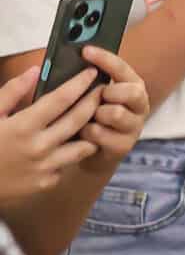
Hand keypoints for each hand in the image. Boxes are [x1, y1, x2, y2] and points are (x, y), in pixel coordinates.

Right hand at [0, 64, 102, 204]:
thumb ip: (11, 93)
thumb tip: (33, 71)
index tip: (92, 72)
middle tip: (104, 90)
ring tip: (93, 119)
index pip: (60, 100)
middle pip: (79, 121)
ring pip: (83, 146)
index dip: (79, 84)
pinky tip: (66, 145)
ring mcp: (45, 168)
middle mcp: (39, 147)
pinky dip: (68, 153)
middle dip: (95, 103)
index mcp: (22, 126)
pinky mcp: (47, 183)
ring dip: (90, 132)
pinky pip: (66, 164)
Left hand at [75, 46, 148, 163]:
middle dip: (109, 92)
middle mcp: (139, 106)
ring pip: (115, 113)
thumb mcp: (89, 94)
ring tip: (88, 119)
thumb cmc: (87, 115)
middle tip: (97, 98)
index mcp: (133, 87)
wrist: (87, 150)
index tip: (85, 50)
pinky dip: (87, 133)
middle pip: (131, 91)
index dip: (105, 59)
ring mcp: (134, 127)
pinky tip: (84, 134)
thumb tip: (71, 59)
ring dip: (95, 114)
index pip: (123, 68)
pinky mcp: (124, 146)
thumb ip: (88, 78)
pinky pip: (100, 133)